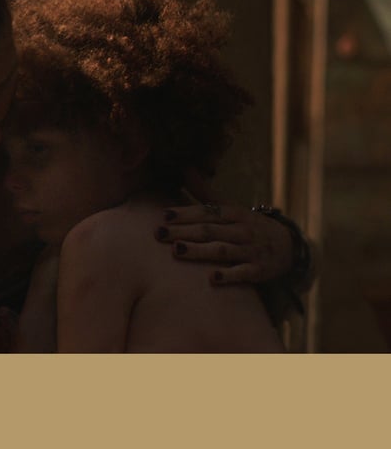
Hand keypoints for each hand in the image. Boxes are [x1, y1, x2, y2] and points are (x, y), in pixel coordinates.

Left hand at [154, 203, 293, 286]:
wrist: (290, 247)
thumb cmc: (250, 226)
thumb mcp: (232, 208)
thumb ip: (206, 194)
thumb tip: (185, 169)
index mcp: (234, 214)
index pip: (207, 212)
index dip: (185, 213)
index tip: (164, 215)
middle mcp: (242, 230)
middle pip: (209, 230)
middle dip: (183, 231)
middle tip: (158, 233)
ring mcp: (251, 250)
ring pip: (222, 250)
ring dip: (199, 250)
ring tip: (177, 249)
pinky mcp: (259, 271)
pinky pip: (243, 273)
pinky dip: (229, 276)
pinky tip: (212, 279)